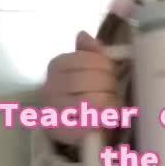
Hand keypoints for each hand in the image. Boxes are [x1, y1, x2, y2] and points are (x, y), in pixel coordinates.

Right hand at [42, 31, 117, 146]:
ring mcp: (54, 110)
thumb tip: (83, 35)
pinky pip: (89, 123)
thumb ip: (88, 51)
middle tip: (114, 90)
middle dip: (109, 85)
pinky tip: (106, 118)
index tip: (111, 73)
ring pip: (93, 101)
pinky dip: (102, 120)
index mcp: (57, 65)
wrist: (63, 123)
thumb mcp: (84, 67)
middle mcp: (50, 86)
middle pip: (92, 79)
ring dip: (110, 102)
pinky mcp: (62, 131)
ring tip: (112, 103)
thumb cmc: (79, 91)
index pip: (89, 59)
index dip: (107, 66)